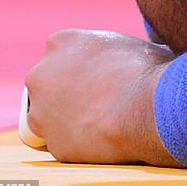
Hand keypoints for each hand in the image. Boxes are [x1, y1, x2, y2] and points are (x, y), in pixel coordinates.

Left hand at [25, 29, 179, 165]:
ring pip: (46, 116)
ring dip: (65, 119)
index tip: (98, 74)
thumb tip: (137, 56)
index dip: (82, 63)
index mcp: (62, 41)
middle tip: (94, 98)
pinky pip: (61, 143)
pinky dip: (77, 142)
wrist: (145, 108)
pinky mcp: (52, 144)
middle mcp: (41, 74)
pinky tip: (100, 137)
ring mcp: (41, 112)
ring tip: (97, 120)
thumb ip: (119, 50)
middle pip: (47, 83)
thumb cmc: (146, 71)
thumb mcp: (134, 45)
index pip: (62, 51)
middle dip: (65, 90)